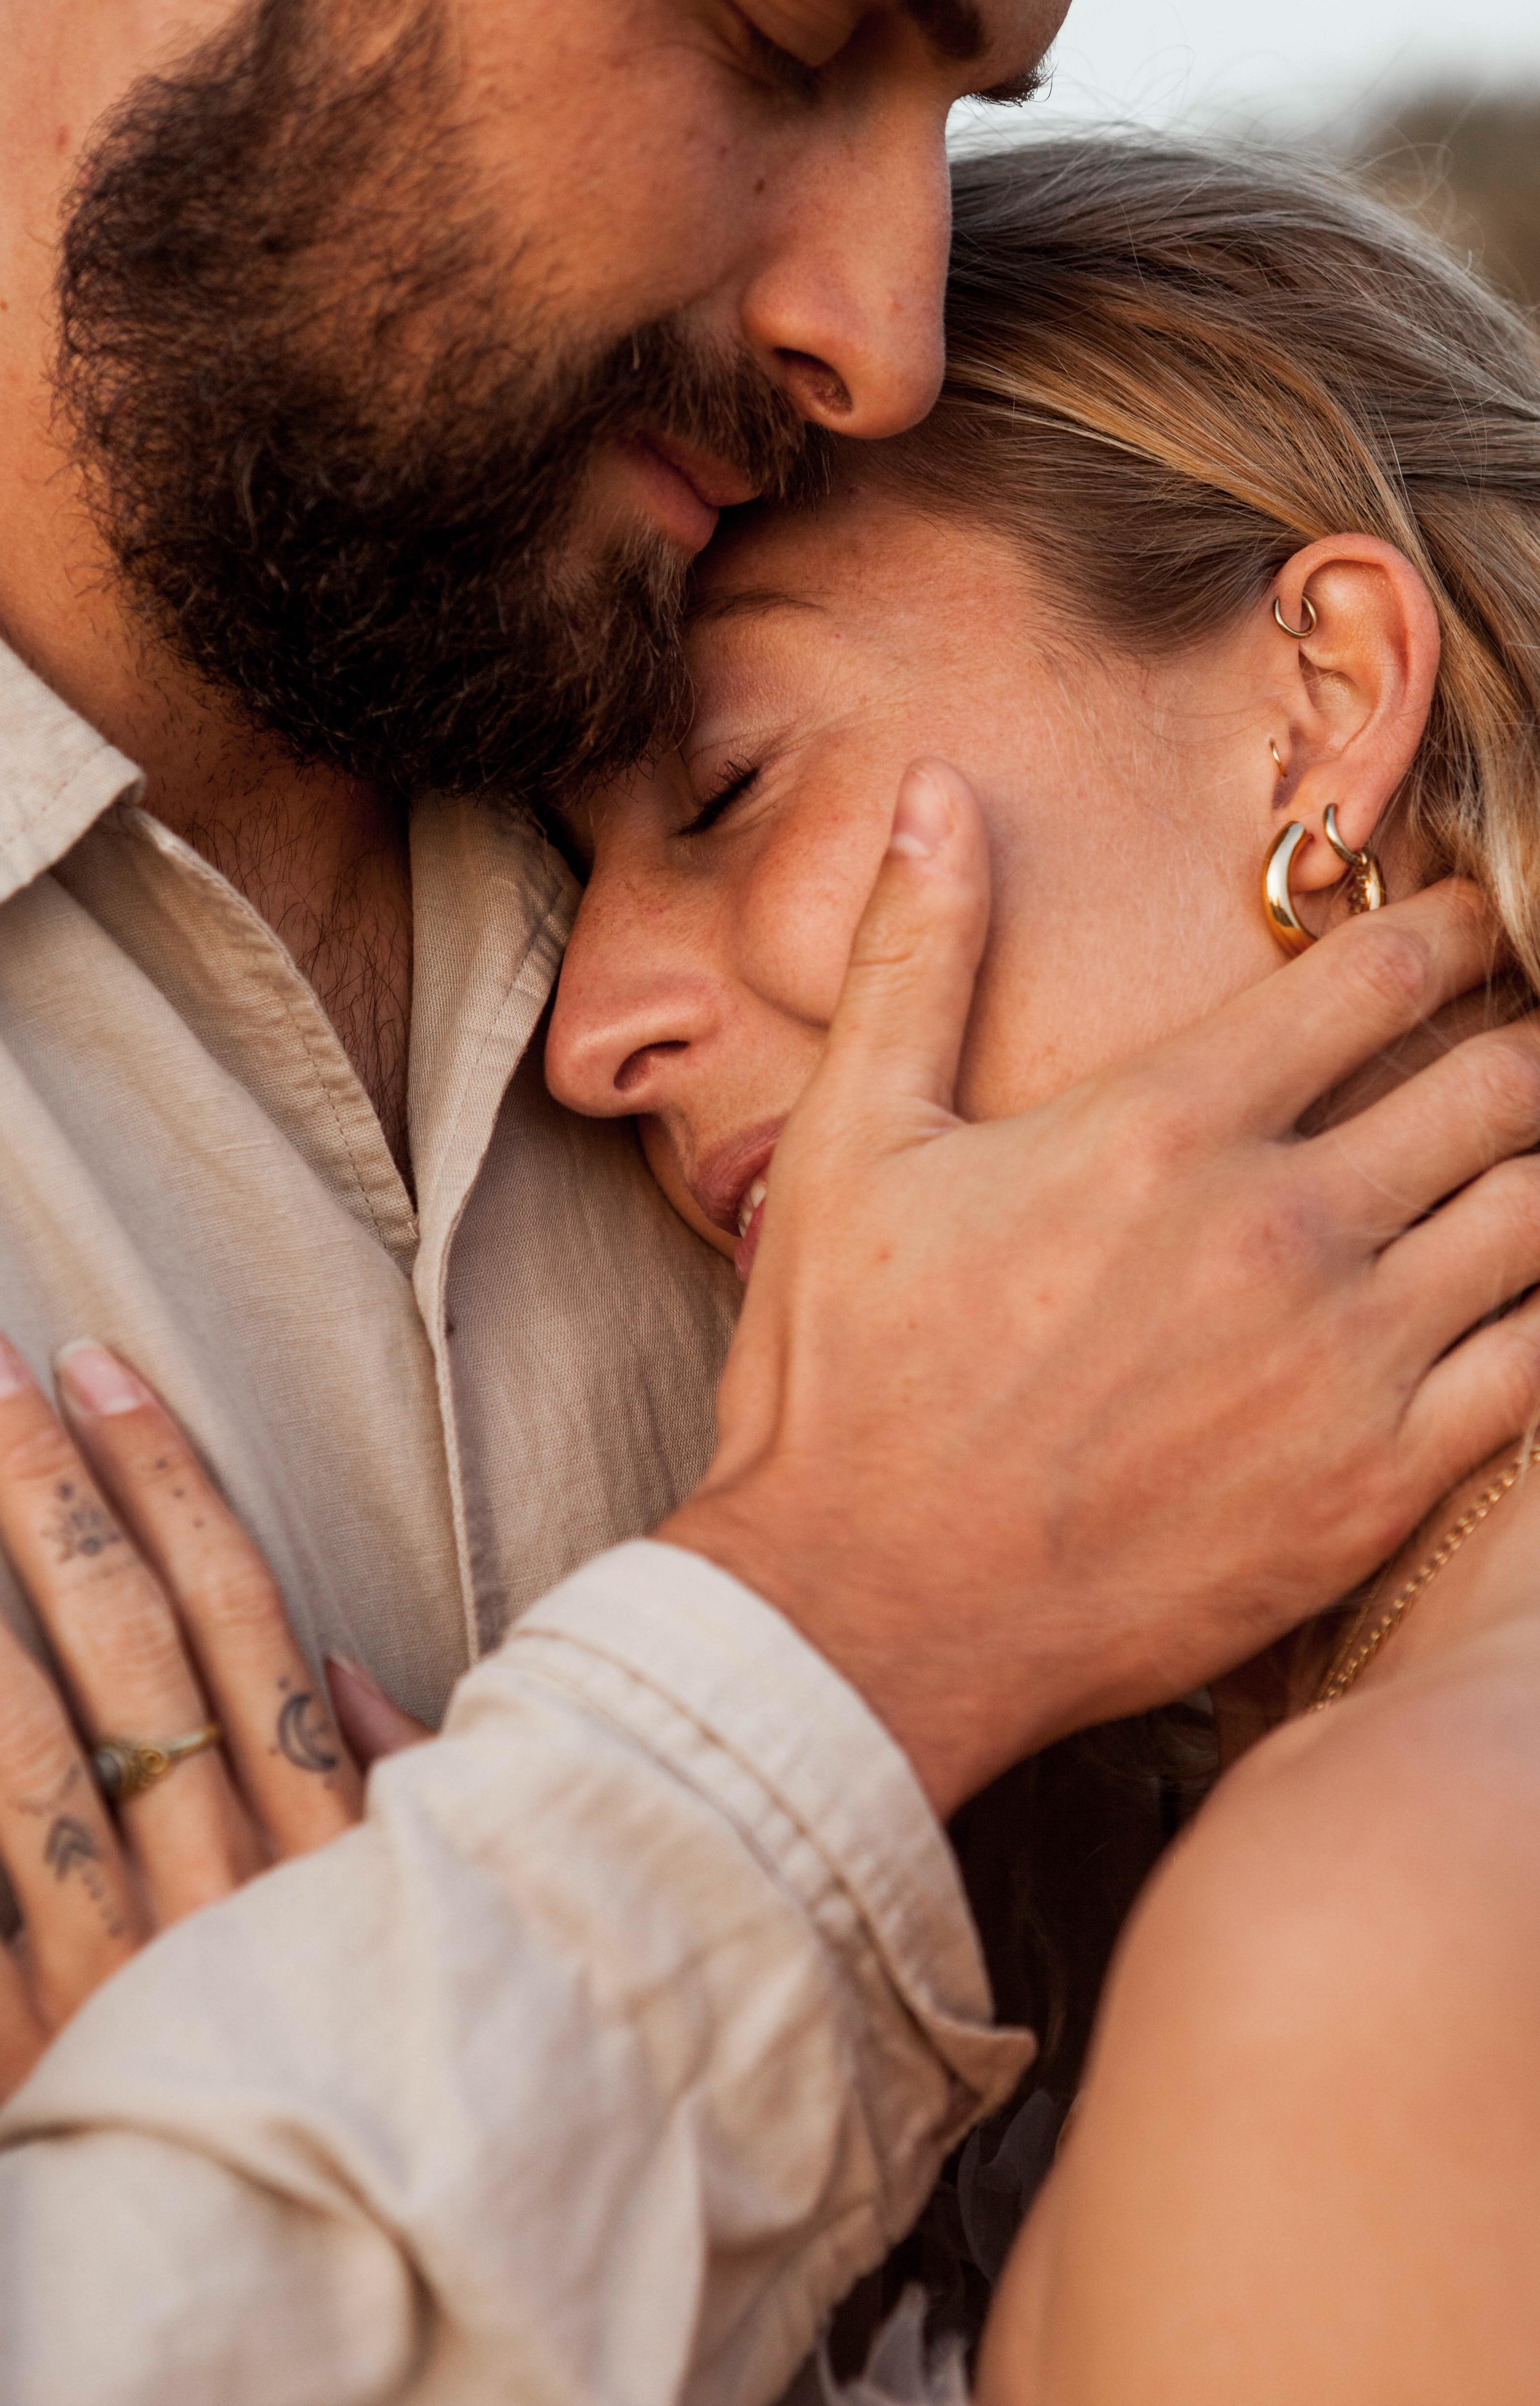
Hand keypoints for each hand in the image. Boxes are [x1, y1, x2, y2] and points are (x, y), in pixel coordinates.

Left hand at [0, 1337, 362, 2096]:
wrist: (313, 2332)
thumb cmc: (383, 2112)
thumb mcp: (415, 1949)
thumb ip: (394, 1811)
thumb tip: (355, 1671)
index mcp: (329, 1855)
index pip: (241, 1617)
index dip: (165, 1482)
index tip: (97, 1368)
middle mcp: (228, 1890)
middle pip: (128, 1649)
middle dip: (46, 1492)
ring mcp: (122, 1973)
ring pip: (31, 1741)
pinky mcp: (38, 2055)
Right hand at [664, 761, 1539, 1812]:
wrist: (868, 1613)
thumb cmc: (849, 1385)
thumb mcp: (853, 1148)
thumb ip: (918, 957)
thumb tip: (938, 792)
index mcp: (1165, 1127)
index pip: (1383, 975)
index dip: (1453, 932)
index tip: (1465, 932)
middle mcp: (1279, 1230)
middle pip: (1500, 1086)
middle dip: (1521, 1047)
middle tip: (1502, 1052)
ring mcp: (1341, 1365)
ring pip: (1539, 1215)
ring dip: (1538, 1171)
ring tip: (1511, 1166)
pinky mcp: (1372, 1487)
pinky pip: (1537, 1366)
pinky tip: (1512, 1296)